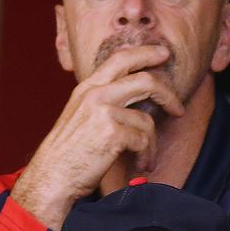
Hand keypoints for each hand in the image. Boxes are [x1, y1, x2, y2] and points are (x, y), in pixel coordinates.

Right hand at [10, 45, 184, 230]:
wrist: (51, 177)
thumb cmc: (68, 152)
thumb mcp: (80, 115)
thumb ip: (102, 100)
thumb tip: (135, 95)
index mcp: (88, 87)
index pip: (120, 59)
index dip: (145, 54)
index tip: (163, 54)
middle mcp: (96, 94)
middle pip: (145, 81)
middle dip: (168, 94)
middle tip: (178, 108)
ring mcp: (103, 112)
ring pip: (147, 120)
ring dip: (152, 143)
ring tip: (147, 158)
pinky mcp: (112, 133)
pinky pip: (143, 140)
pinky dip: (146, 155)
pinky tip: (140, 165)